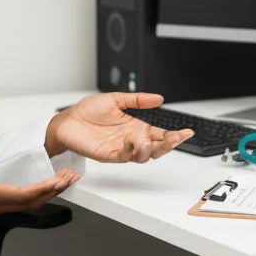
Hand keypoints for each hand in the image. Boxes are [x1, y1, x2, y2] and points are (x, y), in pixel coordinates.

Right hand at [0, 146, 77, 225]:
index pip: (20, 195)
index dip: (42, 188)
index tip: (59, 180)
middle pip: (29, 202)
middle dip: (52, 191)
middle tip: (71, 177)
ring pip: (25, 205)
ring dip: (47, 193)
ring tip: (63, 181)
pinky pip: (18, 203)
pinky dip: (35, 195)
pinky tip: (43, 186)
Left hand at [46, 92, 193, 162]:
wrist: (68, 120)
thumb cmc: (89, 111)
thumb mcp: (117, 99)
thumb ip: (138, 100)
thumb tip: (159, 98)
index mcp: (136, 127)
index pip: (160, 134)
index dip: (174, 135)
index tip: (187, 132)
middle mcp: (131, 139)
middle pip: (156, 148)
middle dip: (168, 145)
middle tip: (175, 138)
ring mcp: (120, 148)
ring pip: (142, 156)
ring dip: (149, 150)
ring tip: (148, 140)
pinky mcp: (108, 154)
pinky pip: (123, 156)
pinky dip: (129, 150)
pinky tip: (130, 139)